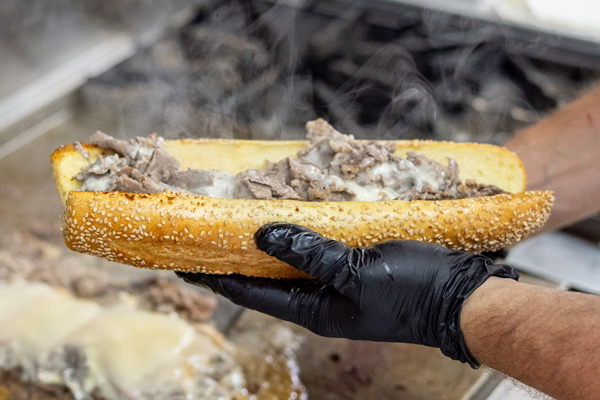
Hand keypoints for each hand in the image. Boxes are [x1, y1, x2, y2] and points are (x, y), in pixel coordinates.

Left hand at [178, 222, 518, 366]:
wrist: (461, 297)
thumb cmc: (413, 292)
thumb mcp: (358, 273)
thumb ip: (311, 254)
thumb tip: (262, 233)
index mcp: (314, 309)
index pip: (250, 293)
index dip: (214, 276)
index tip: (182, 260)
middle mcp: (319, 298)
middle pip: (264, 276)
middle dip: (235, 256)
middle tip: (205, 231)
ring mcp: (336, 282)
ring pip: (290, 259)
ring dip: (266, 241)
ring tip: (240, 217)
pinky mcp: (354, 263)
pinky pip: (317, 246)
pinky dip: (300, 230)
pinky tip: (292, 211)